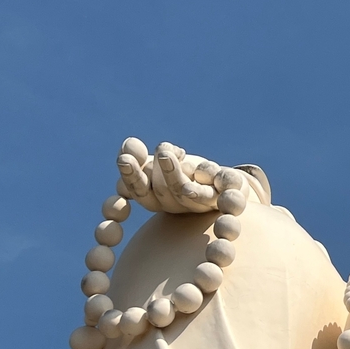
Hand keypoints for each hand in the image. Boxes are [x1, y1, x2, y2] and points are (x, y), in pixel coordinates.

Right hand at [114, 137, 257, 214]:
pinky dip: (209, 174)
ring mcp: (201, 203)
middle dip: (157, 170)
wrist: (224, 183)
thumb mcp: (162, 160)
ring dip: (174, 172)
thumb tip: (129, 144)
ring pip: (184, 192)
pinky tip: (204, 167)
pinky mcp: (225, 195)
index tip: (124, 158)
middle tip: (158, 152)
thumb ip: (142, 155)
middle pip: (162, 191)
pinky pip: (216, 187)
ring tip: (166, 152)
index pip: (140, 190)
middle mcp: (177, 204)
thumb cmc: (185, 171)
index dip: (131, 175)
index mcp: (157, 199)